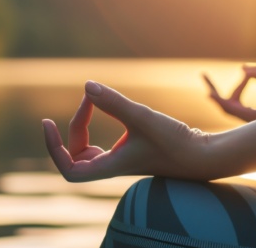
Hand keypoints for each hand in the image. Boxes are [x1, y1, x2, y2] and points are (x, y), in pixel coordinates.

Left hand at [42, 81, 211, 181]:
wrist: (206, 157)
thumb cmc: (177, 142)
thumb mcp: (143, 118)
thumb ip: (115, 103)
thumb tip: (87, 86)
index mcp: (110, 168)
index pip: (69, 170)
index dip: (53, 149)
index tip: (48, 123)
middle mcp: (112, 168)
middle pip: (74, 156)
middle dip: (74, 126)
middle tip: (88, 100)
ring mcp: (121, 161)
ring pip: (86, 150)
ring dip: (83, 126)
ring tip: (93, 101)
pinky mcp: (131, 153)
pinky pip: (102, 144)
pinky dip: (98, 125)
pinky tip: (109, 106)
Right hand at [203, 65, 255, 121]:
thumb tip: (242, 68)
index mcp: (255, 113)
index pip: (235, 101)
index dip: (227, 88)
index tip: (225, 74)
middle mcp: (251, 118)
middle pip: (226, 105)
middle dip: (214, 92)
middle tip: (203, 76)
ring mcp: (251, 119)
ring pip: (225, 107)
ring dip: (215, 95)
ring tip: (207, 82)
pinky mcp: (252, 117)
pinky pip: (231, 109)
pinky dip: (220, 101)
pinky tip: (211, 93)